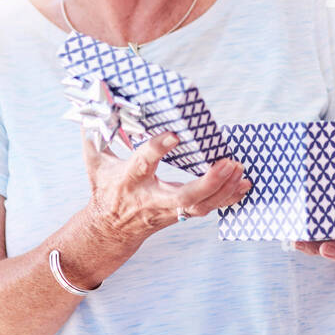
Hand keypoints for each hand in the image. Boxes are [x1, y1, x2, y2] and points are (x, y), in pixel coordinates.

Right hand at [82, 130, 251, 244]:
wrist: (110, 229)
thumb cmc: (105, 190)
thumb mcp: (94, 163)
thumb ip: (93, 135)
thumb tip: (90, 104)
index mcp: (130, 180)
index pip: (144, 163)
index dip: (158, 149)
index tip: (174, 134)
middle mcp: (152, 197)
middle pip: (184, 197)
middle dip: (208, 182)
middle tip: (227, 163)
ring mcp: (169, 210)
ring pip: (201, 206)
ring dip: (224, 189)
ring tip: (240, 168)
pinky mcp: (182, 215)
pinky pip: (209, 209)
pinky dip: (229, 198)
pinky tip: (244, 184)